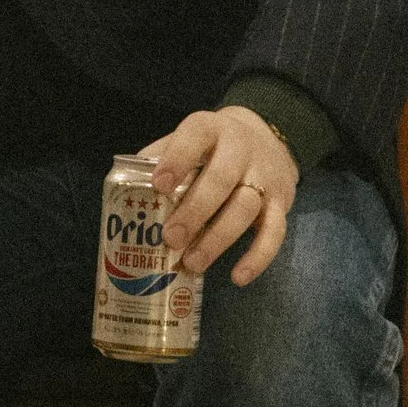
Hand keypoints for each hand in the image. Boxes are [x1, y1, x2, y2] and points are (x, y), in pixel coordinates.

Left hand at [140, 106, 300, 287]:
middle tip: (171, 239)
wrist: (269, 139)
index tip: (158, 186)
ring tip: (193, 263)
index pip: (195, 137)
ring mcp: (264, 177)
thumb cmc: (213, 147)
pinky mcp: (281, 203)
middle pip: (221, 179)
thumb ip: (160, 156)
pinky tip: (238, 277)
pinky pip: (275, 232)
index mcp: (211, 129)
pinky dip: (258, 257)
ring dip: (218, 239)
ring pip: (245, 207)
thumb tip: (125, 186)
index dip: (177, 160)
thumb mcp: (189, 139)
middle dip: (195, 211)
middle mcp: (240, 150)